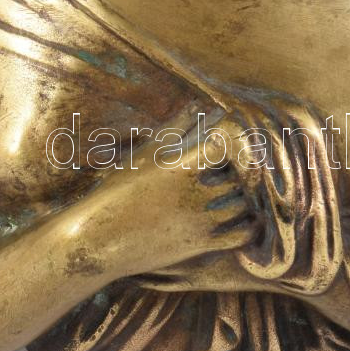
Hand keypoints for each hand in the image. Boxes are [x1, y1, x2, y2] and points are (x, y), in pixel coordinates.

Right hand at [102, 114, 260, 274]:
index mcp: (177, 167)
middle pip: (238, 176)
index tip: (236, 143)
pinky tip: (248, 220)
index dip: (235, 142)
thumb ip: (174, 129)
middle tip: (242, 168)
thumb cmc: (117, 192)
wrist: (98, 241)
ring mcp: (197, 222)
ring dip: (247, 197)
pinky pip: (240, 237)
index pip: (224, 146)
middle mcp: (191, 194)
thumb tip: (199, 105)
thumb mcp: (143, 155)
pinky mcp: (199, 246)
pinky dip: (251, 228)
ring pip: (243, 205)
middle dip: (243, 171)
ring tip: (244, 191)